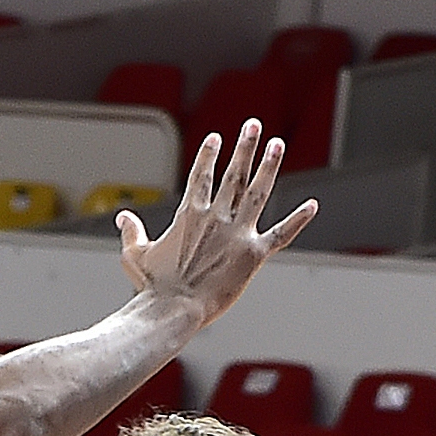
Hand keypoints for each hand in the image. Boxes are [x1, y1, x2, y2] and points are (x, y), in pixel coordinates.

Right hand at [117, 120, 318, 328]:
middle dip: (245, 147)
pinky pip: (281, 234)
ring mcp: (238, 233)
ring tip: (277, 144)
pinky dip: (298, 221)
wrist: (173, 309)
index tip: (216, 137)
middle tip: (253, 125)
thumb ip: (131, 232)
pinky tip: (312, 205)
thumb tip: (122, 217)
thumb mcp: (135, 256)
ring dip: (269, 166)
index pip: (201, 175)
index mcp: (190, 215)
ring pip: (259, 192)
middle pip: (234, 174)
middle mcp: (217, 217)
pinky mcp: (254, 255)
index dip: (209, 154)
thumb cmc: (152, 287)